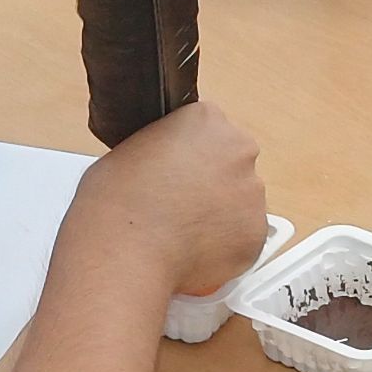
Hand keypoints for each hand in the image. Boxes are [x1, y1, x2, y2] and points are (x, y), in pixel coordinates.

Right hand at [71, 99, 270, 297]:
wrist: (124, 252)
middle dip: (212, 182)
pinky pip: (243, 239)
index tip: (177, 171)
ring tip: (181, 232)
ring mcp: (252, 194)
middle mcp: (238, 151)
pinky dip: (224, 247)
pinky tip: (192, 251)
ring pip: (240, 203)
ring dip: (220, 215)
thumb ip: (160, 150)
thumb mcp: (128, 150)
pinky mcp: (257, 234)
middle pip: (232, 163)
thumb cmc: (115, 202)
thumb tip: (163, 166)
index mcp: (206, 120)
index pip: (209, 129)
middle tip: (180, 203)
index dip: (190, 154)